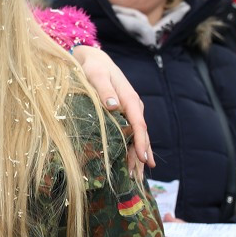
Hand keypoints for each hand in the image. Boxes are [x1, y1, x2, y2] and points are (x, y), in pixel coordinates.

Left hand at [71, 45, 153, 178]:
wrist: (93, 58)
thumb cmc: (92, 66)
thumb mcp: (96, 75)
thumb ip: (104, 90)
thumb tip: (114, 106)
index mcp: (129, 98)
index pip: (138, 125)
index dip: (141, 143)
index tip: (143, 159)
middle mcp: (132, 106)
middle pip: (140, 135)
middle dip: (140, 156)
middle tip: (138, 177)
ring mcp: (129, 110)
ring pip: (136, 136)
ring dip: (137, 155)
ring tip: (137, 176)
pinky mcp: (122, 113)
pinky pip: (130, 132)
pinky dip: (131, 147)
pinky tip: (130, 161)